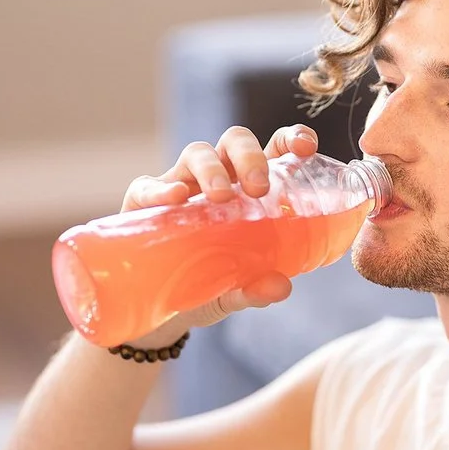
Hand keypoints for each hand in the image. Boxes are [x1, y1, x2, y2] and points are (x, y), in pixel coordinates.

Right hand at [120, 124, 319, 343]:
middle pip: (235, 142)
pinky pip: (147, 185)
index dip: (291, 139)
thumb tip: (280, 287)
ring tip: (220, 196)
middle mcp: (218, 179)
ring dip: (211, 168)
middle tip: (259, 189)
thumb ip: (255, 289)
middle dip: (250, 156)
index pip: (275, 149)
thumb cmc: (208, 285)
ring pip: (196, 153)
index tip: (305, 148)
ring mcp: (180, 186)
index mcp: (250, 189)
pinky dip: (161, 187)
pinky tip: (175, 198)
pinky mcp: (143, 204)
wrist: (158, 310)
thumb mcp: (234, 291)